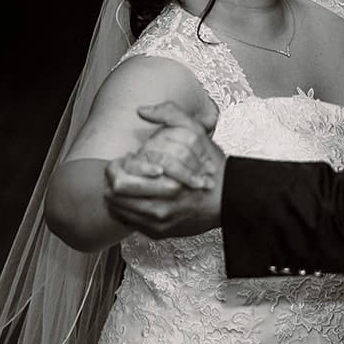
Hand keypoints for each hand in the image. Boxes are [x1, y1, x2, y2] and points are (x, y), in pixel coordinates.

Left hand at [102, 100, 223, 238]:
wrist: (230, 198)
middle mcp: (158, 204)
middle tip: (121, 174)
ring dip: (117, 197)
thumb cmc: (212, 167)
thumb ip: (170, 114)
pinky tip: (138, 200)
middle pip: (113, 196)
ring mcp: (158, 222)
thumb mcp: (196, 132)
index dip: (115, 166)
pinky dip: (128, 211)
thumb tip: (142, 110)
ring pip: (118, 210)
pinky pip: (130, 223)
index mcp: (162, 179)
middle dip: (112, 182)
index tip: (124, 161)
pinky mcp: (159, 233)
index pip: (117, 176)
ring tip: (129, 186)